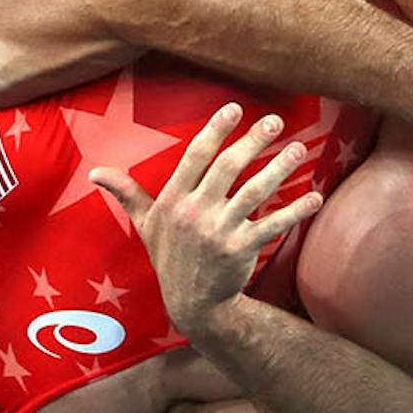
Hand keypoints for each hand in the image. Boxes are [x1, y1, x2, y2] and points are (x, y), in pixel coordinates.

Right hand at [91, 105, 321, 337]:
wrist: (193, 305)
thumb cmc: (170, 258)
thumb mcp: (146, 226)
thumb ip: (128, 194)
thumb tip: (96, 173)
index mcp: (173, 201)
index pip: (195, 156)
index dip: (215, 130)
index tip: (235, 108)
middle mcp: (194, 213)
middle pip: (227, 168)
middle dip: (252, 141)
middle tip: (276, 121)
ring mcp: (218, 232)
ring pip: (253, 193)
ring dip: (279, 169)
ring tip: (299, 148)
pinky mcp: (241, 249)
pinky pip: (273, 224)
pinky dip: (296, 210)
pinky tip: (316, 196)